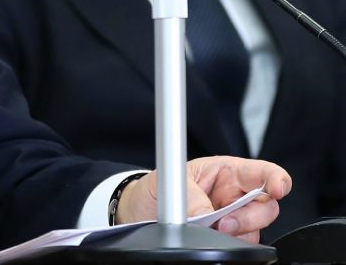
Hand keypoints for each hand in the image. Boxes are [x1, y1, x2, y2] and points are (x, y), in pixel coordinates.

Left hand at [116, 156, 291, 242]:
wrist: (140, 213)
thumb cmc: (156, 190)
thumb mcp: (167, 182)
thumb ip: (188, 194)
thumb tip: (207, 213)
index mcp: (224, 171)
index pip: (261, 171)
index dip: (276, 178)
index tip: (277, 189)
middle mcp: (235, 195)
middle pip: (266, 207)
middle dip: (250, 217)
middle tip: (223, 223)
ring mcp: (234, 219)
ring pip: (256, 229)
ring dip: (237, 233)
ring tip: (207, 227)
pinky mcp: (228, 239)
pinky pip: (242, 245)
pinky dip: (229, 244)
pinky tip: (210, 237)